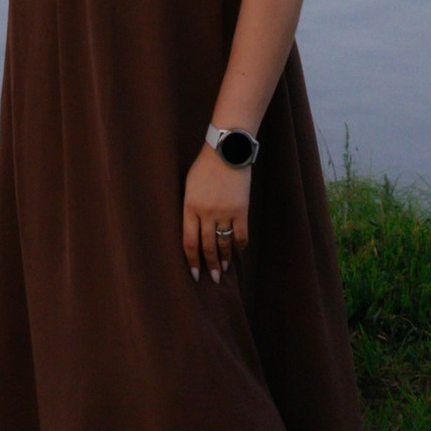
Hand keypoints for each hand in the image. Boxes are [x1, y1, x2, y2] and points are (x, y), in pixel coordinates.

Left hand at [183, 145, 251, 284]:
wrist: (226, 151)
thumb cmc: (204, 167)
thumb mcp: (189, 186)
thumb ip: (190, 208)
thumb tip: (193, 229)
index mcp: (190, 207)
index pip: (189, 242)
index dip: (192, 261)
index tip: (195, 275)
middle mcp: (206, 213)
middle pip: (207, 247)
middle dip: (210, 265)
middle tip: (214, 279)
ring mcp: (225, 212)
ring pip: (224, 243)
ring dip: (225, 258)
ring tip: (226, 269)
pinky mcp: (241, 210)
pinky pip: (241, 234)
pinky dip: (240, 244)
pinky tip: (239, 250)